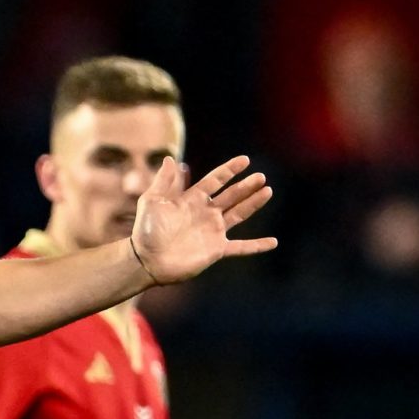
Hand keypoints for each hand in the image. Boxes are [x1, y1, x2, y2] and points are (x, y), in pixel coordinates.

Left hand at [129, 154, 276, 282]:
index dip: (229, 170)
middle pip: (231, 195)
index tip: (245, 160)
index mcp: (192, 199)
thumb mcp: (152, 202)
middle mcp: (205, 213)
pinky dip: (256, 246)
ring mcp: (212, 231)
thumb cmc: (146, 231)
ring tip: (267, 191)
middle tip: (261, 177)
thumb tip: (168, 158)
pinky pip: (240, 247)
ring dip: (253, 203)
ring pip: (239, 214)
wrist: (146, 261)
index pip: (215, 180)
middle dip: (246, 186)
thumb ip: (163, 182)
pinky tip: (273, 242)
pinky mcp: (216, 249)